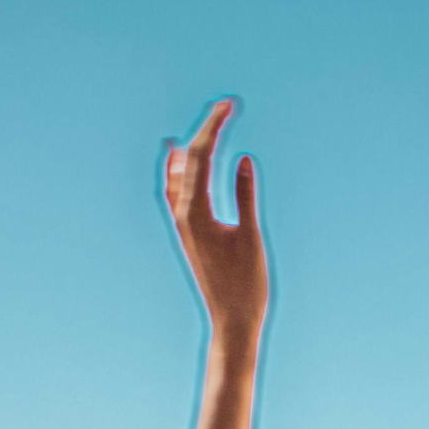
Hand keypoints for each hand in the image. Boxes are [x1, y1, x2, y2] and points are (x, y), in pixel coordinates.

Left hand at [163, 100, 267, 339]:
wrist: (231, 323)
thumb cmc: (246, 285)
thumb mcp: (250, 237)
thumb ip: (245, 197)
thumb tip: (242, 160)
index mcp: (196, 214)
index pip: (201, 158)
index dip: (214, 127)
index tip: (228, 105)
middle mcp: (183, 216)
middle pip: (188, 161)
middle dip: (206, 131)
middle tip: (223, 105)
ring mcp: (183, 226)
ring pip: (179, 176)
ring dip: (191, 148)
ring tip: (202, 126)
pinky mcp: (189, 235)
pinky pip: (178, 194)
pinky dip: (181, 173)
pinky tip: (181, 163)